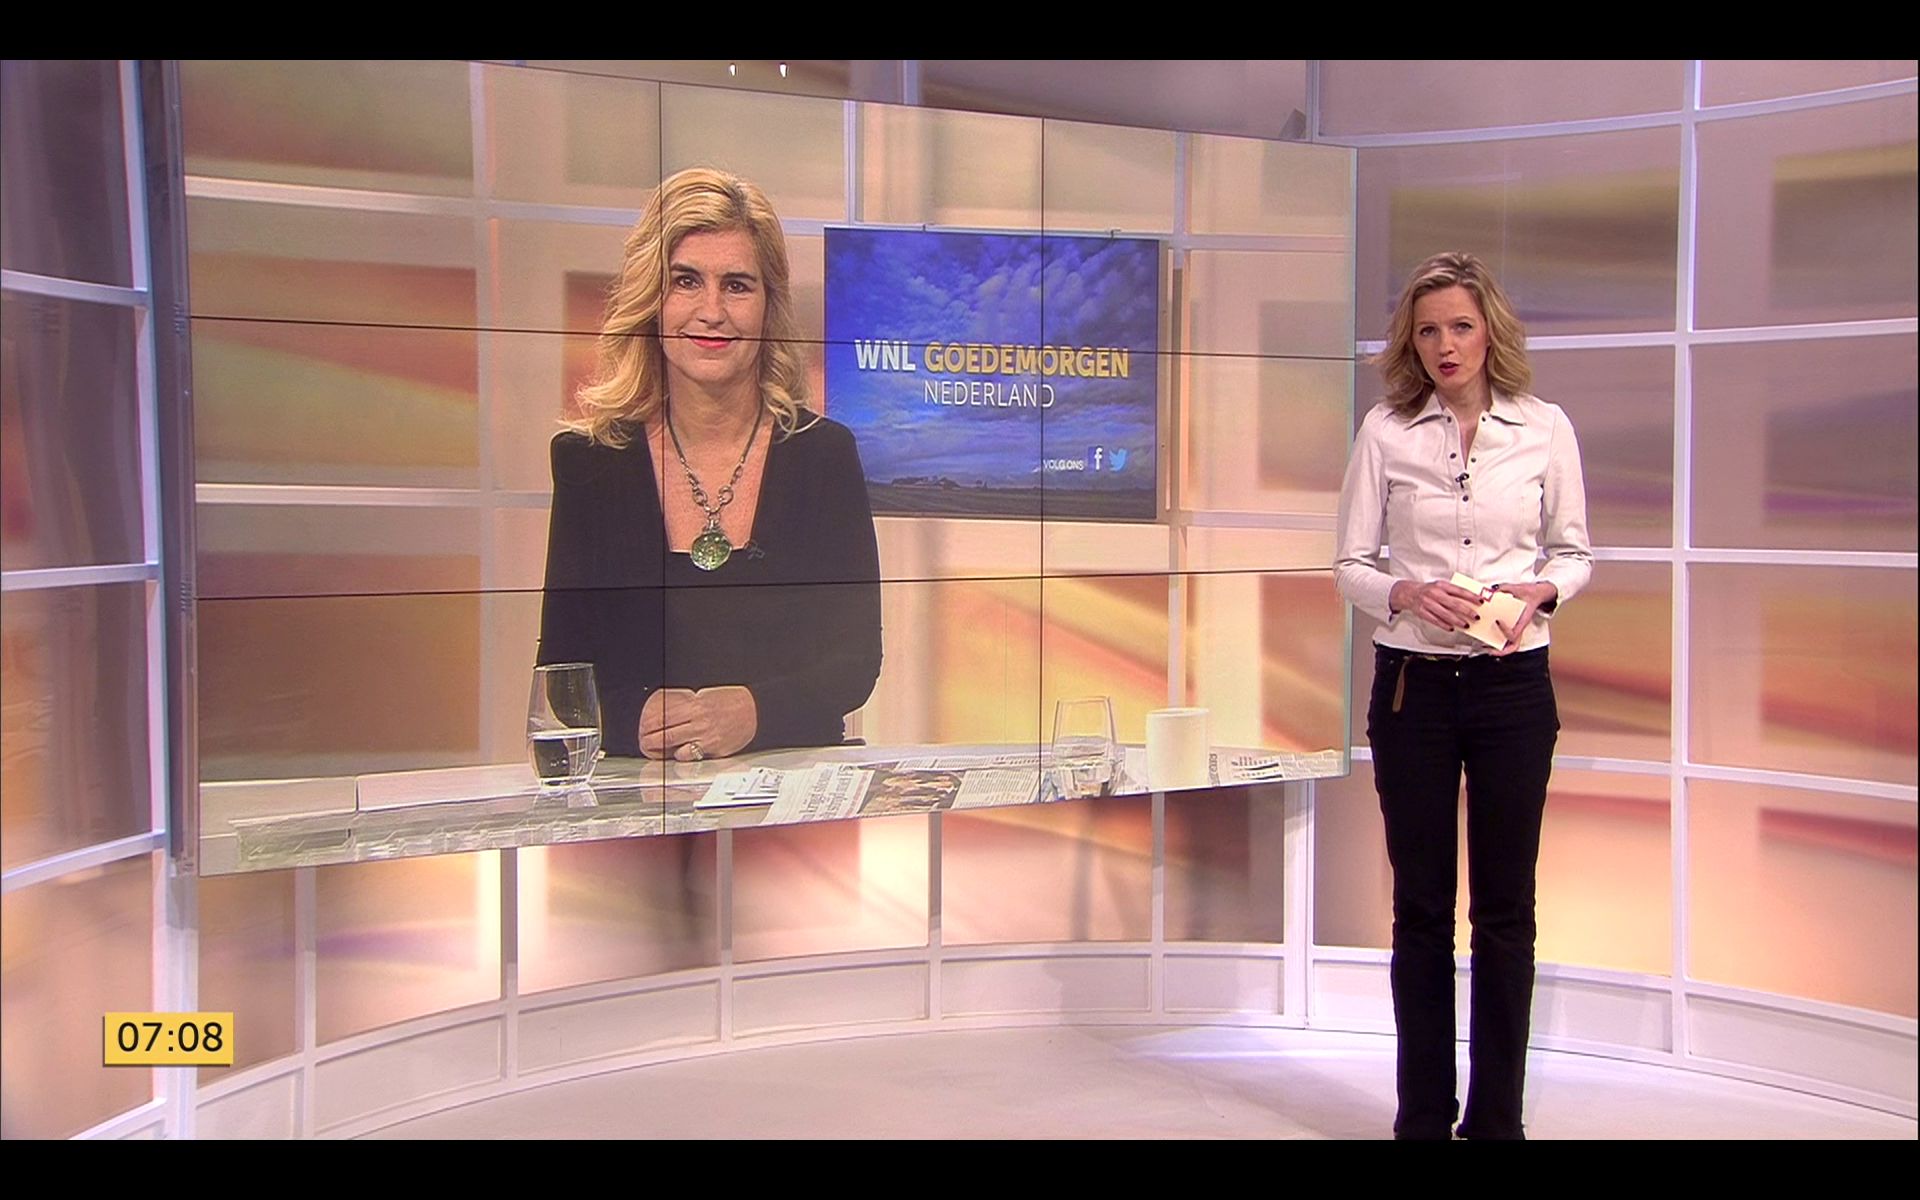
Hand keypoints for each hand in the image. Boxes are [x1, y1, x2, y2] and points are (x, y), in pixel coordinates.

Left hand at [638, 686, 756, 759]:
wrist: (756, 710)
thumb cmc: (732, 701)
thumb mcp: (706, 696)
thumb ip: (688, 706)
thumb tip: (671, 711)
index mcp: (696, 706)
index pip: (665, 716)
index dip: (650, 723)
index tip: (644, 727)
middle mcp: (700, 723)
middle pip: (667, 733)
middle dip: (651, 739)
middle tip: (644, 741)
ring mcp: (707, 738)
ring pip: (677, 747)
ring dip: (664, 749)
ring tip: (656, 749)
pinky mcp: (714, 749)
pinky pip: (692, 756)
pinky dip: (682, 755)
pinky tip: (679, 752)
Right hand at [1389, 579, 1484, 633]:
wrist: (1408, 593)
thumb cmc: (1428, 590)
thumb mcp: (1441, 586)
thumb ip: (1453, 592)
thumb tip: (1471, 600)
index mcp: (1442, 585)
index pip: (1459, 591)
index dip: (1471, 596)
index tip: (1480, 601)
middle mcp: (1435, 593)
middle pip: (1454, 603)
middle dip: (1466, 611)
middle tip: (1476, 616)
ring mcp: (1428, 603)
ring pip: (1445, 613)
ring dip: (1457, 620)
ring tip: (1466, 625)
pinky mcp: (1422, 612)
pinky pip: (1435, 620)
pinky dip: (1444, 624)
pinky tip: (1451, 628)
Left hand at [1488, 581, 1556, 655]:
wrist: (1538, 593)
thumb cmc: (1528, 593)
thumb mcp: (1517, 588)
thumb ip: (1504, 589)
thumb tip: (1492, 591)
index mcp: (1523, 620)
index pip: (1515, 633)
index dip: (1505, 630)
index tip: (1497, 621)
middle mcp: (1520, 627)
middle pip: (1514, 646)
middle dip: (1501, 651)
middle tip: (1489, 650)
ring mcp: (1518, 629)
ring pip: (1512, 646)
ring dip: (1500, 650)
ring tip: (1486, 648)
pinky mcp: (1515, 627)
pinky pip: (1508, 640)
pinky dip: (1500, 643)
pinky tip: (1488, 640)